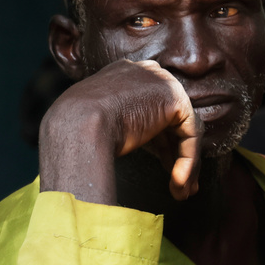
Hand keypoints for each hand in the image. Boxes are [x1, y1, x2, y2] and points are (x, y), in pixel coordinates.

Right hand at [38, 59, 201, 204]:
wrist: (75, 125)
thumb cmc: (74, 130)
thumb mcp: (94, 120)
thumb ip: (116, 123)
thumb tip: (121, 145)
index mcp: (124, 74)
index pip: (151, 109)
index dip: (158, 142)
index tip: (162, 168)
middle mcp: (146, 73)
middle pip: (170, 119)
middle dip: (176, 154)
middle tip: (180, 183)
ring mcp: (162, 82)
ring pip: (183, 130)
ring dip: (185, 164)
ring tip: (181, 191)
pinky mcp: (174, 99)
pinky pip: (189, 134)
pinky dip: (187, 161)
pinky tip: (178, 182)